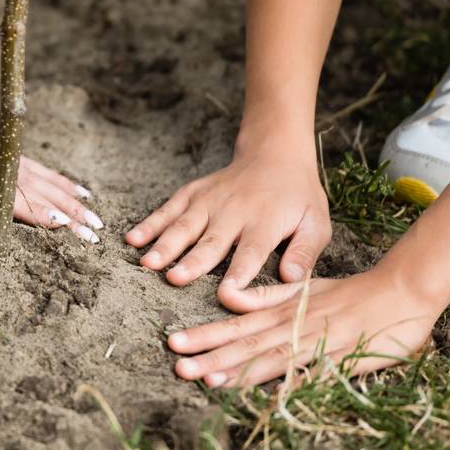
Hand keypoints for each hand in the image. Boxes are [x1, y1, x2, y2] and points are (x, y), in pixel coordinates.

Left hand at [0, 115, 100, 240]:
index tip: (56, 223)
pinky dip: (53, 179)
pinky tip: (76, 193)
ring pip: (31, 173)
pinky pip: (25, 165)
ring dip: (64, 195)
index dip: (26, 206)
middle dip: (59, 207)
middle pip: (23, 182)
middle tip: (91, 232)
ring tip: (94, 218)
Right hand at [126, 146, 329, 287]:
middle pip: (211, 241)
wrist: (275, 154)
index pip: (252, 253)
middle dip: (192, 261)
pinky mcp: (193, 193)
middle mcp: (234, 211)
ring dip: (165, 244)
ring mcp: (209, 201)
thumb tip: (294, 280)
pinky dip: (150, 223)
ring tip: (148, 263)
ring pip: (184, 225)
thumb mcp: (317, 223)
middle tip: (174, 279)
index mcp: (265, 222)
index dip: (239, 274)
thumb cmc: (297, 197)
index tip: (226, 294)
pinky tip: (132, 239)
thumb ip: (305, 252)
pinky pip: (168, 209)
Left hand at [167, 270, 440, 386]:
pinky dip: (287, 381)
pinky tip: (265, 393)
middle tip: (178, 366)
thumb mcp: (301, 289)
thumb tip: (226, 297)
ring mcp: (316, 343)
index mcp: (282, 310)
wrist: (400, 292)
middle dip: (210, 356)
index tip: (175, 342)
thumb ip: (264, 295)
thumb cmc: (347, 293)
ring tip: (207, 379)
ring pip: (270, 359)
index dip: (206, 334)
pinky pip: (309, 373)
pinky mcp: (340, 358)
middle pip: (245, 344)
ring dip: (238, 370)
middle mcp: (293, 326)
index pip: (236, 325)